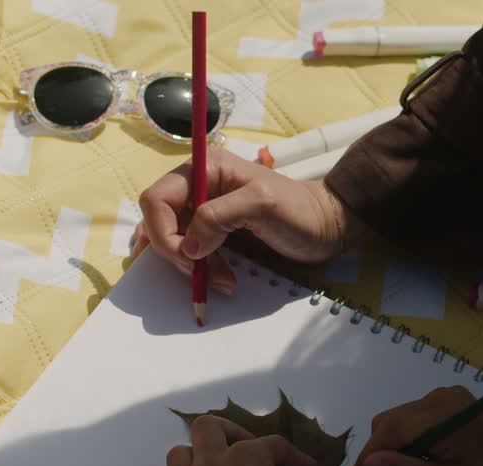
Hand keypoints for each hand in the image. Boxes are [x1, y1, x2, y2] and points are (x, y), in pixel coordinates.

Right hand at [133, 148, 353, 294]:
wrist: (325, 227)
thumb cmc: (299, 209)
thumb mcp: (262, 204)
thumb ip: (220, 217)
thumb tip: (188, 246)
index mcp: (205, 169)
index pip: (157, 198)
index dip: (162, 231)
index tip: (188, 257)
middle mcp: (198, 186)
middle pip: (159, 221)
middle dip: (176, 251)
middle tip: (201, 272)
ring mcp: (204, 211)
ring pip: (173, 240)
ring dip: (188, 265)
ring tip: (219, 279)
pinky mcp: (213, 233)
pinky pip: (190, 252)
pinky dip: (199, 269)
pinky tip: (220, 279)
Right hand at [345, 386, 482, 465]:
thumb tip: (369, 465)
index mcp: (444, 414)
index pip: (390, 429)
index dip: (369, 455)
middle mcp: (442, 398)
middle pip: (391, 423)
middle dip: (384, 457)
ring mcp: (446, 398)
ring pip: (399, 422)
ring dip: (396, 453)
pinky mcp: (450, 404)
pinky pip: (415, 421)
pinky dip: (411, 444)